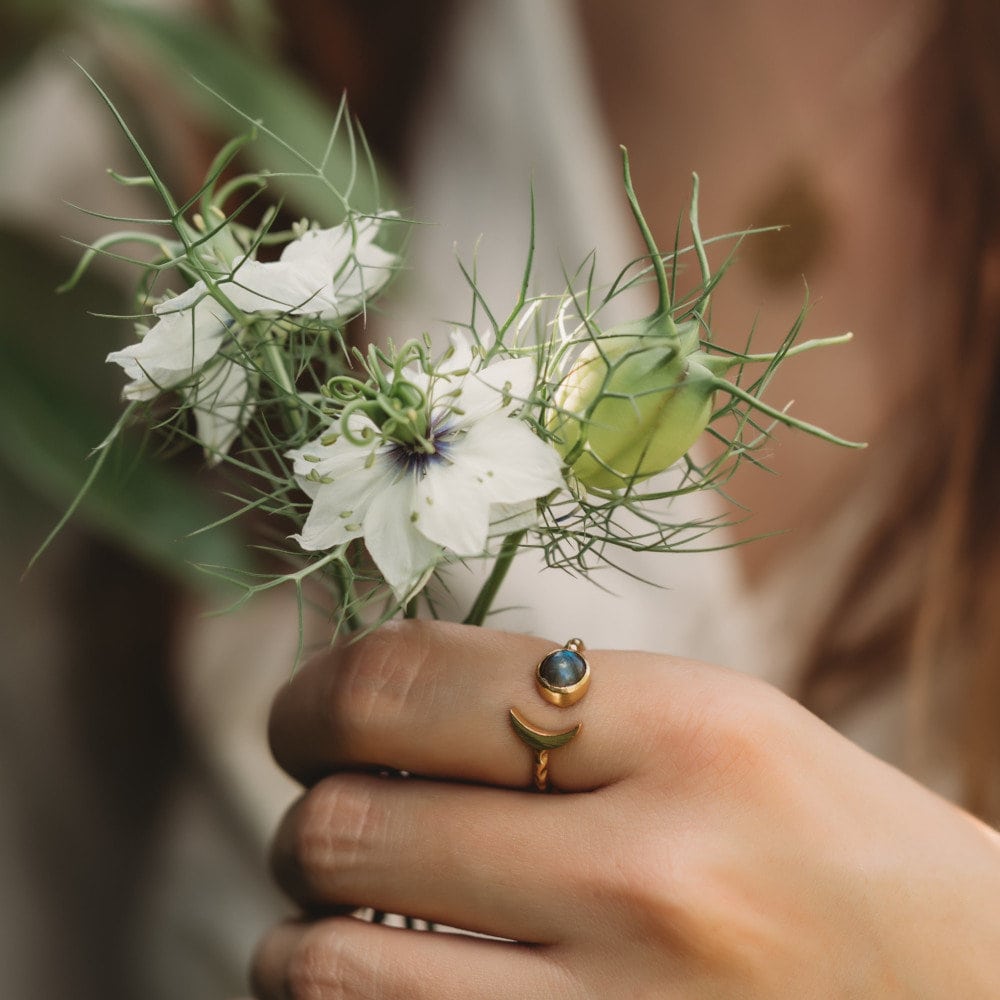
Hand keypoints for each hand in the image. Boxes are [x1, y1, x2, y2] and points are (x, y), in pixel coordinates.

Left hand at [251, 620, 999, 997]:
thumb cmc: (829, 846)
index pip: (410, 684)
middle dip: (305, 810)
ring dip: (300, 930)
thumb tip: (376, 698)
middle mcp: (652, 873)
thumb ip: (556, 704)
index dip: (318, 693)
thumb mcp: (721, 726)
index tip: (307, 713)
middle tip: (324, 807)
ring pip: (327, 966)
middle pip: (347, 823)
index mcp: (692, 730)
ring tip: (335, 911)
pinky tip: (383, 978)